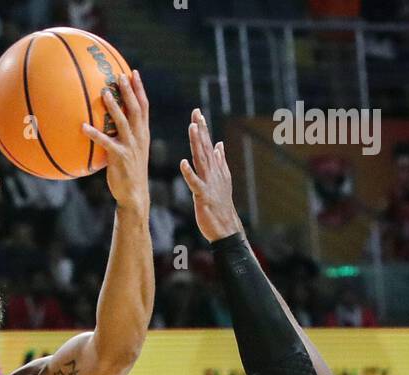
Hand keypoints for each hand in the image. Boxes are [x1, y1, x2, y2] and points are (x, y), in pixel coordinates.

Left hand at [83, 70, 149, 212]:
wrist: (135, 194)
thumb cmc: (129, 173)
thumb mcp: (132, 151)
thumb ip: (124, 135)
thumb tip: (109, 123)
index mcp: (143, 133)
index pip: (144, 106)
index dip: (140, 89)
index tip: (134, 73)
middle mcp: (139, 137)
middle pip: (136, 109)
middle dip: (129, 91)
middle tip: (120, 75)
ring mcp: (130, 147)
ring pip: (123, 122)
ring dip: (114, 106)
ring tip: (104, 92)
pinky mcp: (119, 157)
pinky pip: (105, 143)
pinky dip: (94, 134)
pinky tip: (83, 127)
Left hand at [179, 108, 242, 242]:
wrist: (226, 226)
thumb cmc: (221, 204)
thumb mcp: (222, 179)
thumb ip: (220, 161)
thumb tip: (220, 144)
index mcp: (215, 169)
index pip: (209, 145)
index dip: (203, 129)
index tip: (198, 113)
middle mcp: (213, 172)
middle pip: (205, 147)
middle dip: (200, 129)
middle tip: (196, 113)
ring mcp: (208, 183)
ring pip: (201, 159)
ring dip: (197, 143)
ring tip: (192, 127)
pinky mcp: (203, 195)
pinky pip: (195, 182)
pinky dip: (189, 173)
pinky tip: (183, 162)